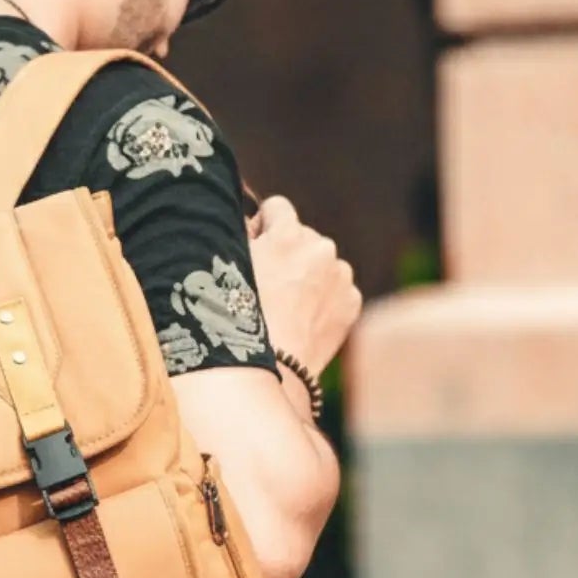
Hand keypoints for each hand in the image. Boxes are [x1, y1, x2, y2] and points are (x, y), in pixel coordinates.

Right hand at [247, 196, 361, 376]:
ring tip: (285, 307)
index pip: (277, 207)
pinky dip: (323, 300)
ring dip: (307, 276)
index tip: (254, 248)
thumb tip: (250, 226)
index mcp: (288, 233)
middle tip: (267, 286)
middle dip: (287, 253)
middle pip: (302, 237)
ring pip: (321, 264)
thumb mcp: (226, 269)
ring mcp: (341, 275)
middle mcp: (321, 247)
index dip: (262, 227)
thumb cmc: (236, 319)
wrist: (271, 369)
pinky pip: (336, 290)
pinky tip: (302, 320)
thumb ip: (240, 237)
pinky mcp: (352, 302)